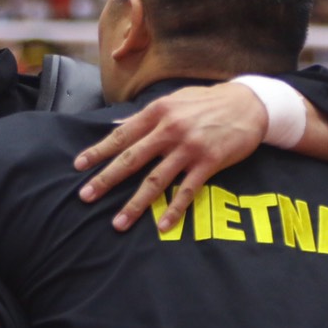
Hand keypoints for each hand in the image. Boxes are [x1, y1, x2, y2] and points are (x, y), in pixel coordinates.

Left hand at [74, 81, 267, 231]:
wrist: (249, 104)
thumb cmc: (206, 102)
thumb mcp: (173, 101)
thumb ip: (144, 116)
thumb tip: (116, 126)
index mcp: (157, 112)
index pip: (121, 135)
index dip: (98, 151)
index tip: (79, 165)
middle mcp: (170, 130)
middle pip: (132, 159)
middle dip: (106, 180)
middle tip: (85, 196)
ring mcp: (189, 148)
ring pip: (155, 180)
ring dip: (135, 204)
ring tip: (118, 223)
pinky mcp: (209, 163)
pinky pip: (187, 191)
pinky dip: (174, 210)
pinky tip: (163, 226)